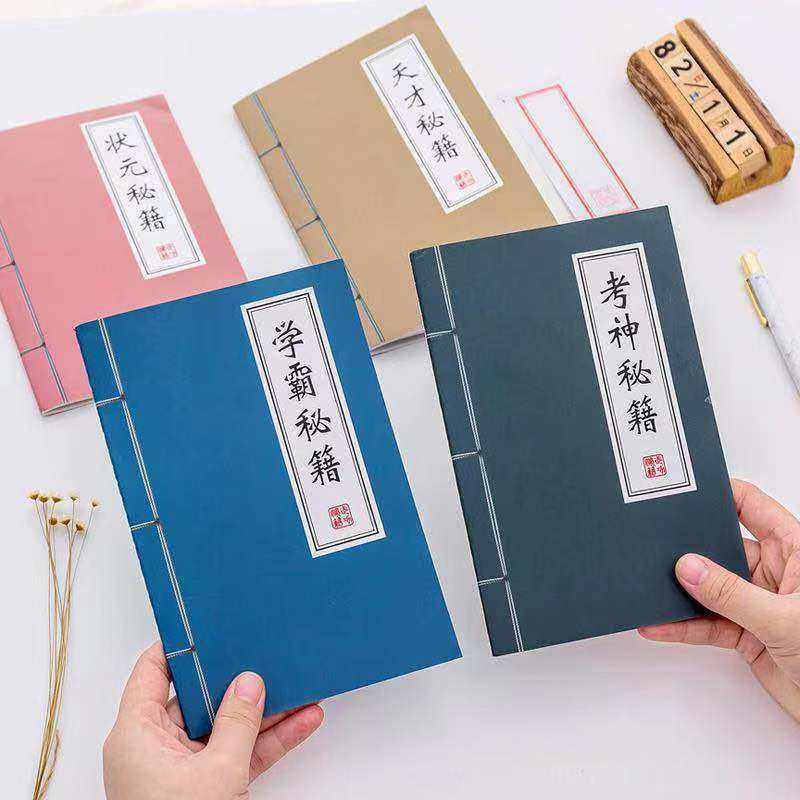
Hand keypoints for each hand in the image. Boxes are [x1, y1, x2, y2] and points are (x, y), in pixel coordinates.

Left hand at [103, 643, 323, 799]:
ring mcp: (182, 768)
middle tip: (265, 651)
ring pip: (227, 724)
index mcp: (137, 733)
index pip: (153, 671)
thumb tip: (250, 682)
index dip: (181, 645)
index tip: (211, 622)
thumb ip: (236, 721)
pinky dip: (269, 740)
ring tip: (300, 686)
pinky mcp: (206, 787)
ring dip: (266, 710)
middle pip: (199, 696)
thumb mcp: (215, 773)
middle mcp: (155, 745)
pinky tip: (303, 722)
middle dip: (238, 677)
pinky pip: (240, 752)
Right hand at [640, 479, 799, 721]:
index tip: (686, 492)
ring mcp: (760, 603)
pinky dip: (682, 626)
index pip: (753, 507)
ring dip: (681, 593)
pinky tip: (661, 624)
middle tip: (657, 546)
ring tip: (651, 589)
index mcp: (797, 552)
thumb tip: (690, 567)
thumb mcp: (785, 620)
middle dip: (689, 549)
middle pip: (722, 548)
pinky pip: (707, 623)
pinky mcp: (748, 634)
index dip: (721, 495)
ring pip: (710, 588)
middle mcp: (777, 573)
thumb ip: (733, 594)